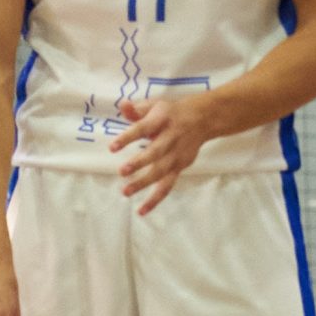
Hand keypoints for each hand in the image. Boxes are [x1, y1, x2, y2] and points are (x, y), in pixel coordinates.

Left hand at [110, 96, 220, 212]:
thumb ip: (136, 110)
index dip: (128, 137)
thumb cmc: (171, 113)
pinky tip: (142, 210)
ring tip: (126, 191)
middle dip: (140, 163)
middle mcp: (171, 138)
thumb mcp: (155, 106)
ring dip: (144, 183)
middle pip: (156, 152)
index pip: (143, 129)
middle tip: (122, 171)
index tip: (112, 147)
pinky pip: (167, 185)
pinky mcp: (180, 167)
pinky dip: (155, 199)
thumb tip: (122, 106)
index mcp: (162, 120)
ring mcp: (177, 155)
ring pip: (161, 172)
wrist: (203, 119)